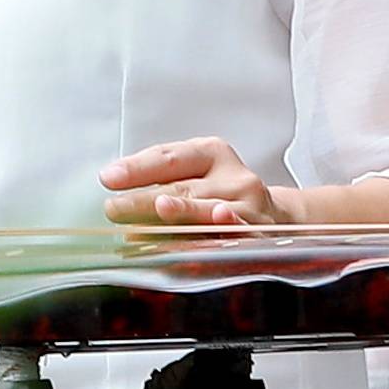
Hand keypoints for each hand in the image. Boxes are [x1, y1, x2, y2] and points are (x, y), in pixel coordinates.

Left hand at [98, 137, 292, 230]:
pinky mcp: (259, 233)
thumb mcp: (197, 175)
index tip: (109, 178)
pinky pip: (232, 235)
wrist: (279, 219)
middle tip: (115, 208)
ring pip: (207, 210)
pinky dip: (218, 235)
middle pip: (182, 188)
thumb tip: (112, 186)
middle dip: (145, 200)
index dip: (138, 168)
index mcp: (211, 153)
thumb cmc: (223, 195)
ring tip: (160, 211)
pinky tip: (212, 229)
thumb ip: (159, 178)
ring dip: (182, 213)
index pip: (169, 158)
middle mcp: (232, 176)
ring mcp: (248, 205)